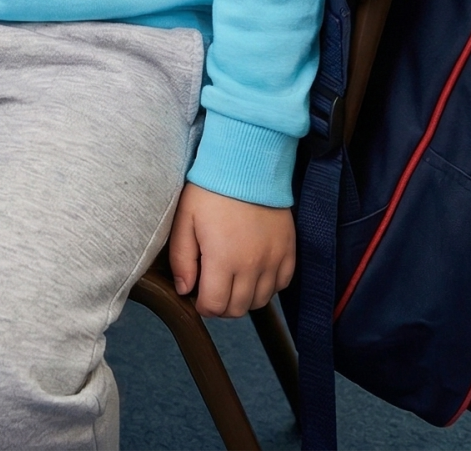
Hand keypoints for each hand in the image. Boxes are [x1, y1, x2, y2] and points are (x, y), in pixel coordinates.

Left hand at [167, 182, 295, 317]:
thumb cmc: (211, 189)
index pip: (215, 306)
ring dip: (244, 297)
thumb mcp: (185, 219)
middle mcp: (252, 265)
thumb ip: (182, 259)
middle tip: (213, 288)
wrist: (246, 162)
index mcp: (223, 259)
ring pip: (260, 301)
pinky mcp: (288, 250)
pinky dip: (268, 285)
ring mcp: (274, 259)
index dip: (203, 306)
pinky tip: (254, 271)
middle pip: (238, 309)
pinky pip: (282, 285)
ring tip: (232, 279)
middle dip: (222, 305)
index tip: (198, 294)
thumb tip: (184, 290)